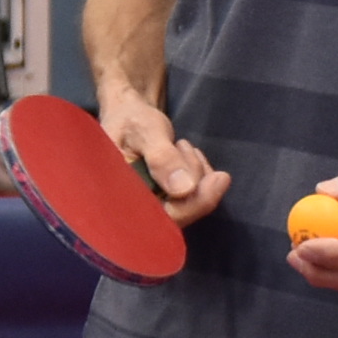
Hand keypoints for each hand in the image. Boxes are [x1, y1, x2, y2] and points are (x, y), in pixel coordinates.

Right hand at [92, 92, 229, 228]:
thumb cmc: (131, 121)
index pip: (158, 218)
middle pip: (178, 215)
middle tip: (184, 146)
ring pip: (189, 206)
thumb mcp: (145, 131)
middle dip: (195, 183)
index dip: (190, 206)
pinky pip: (193, 200)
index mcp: (117, 199)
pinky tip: (190, 156)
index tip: (219, 179)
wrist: (130, 118)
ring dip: (196, 175)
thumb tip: (185, 189)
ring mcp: (150, 209)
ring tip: (179, 145)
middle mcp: (131, 211)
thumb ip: (162, 158)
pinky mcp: (164, 204)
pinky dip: (201, 177)